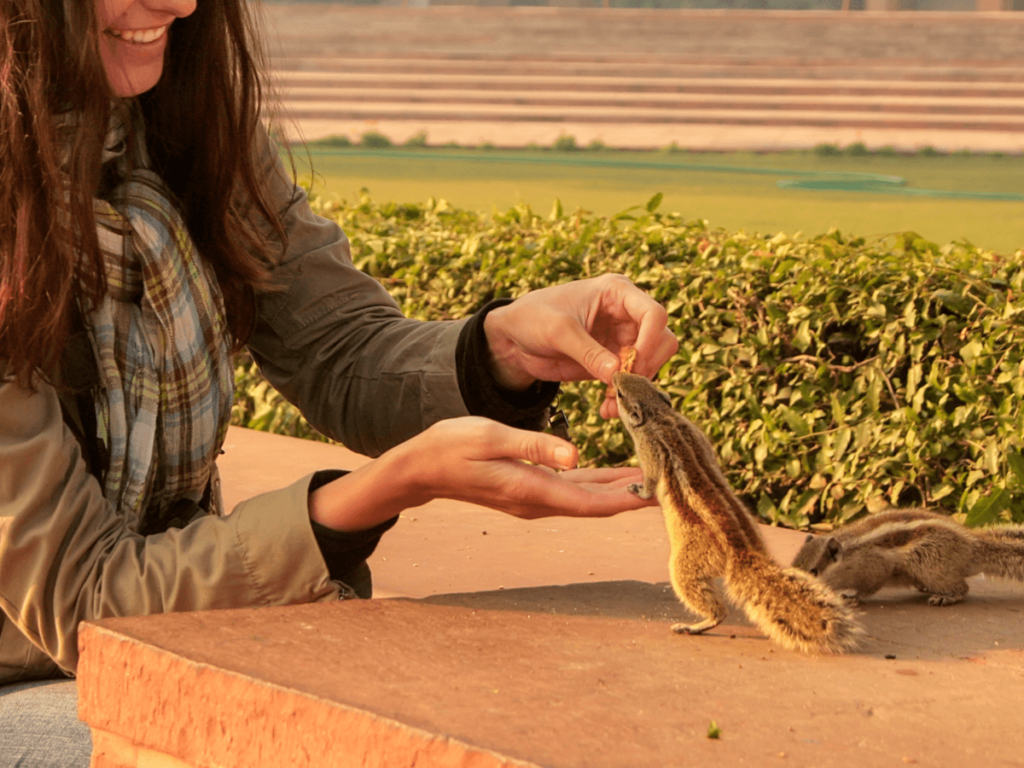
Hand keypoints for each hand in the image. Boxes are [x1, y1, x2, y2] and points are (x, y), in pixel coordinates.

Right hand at [309, 416, 655, 531]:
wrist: (420, 468)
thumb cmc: (451, 446)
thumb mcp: (491, 437)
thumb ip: (534, 446)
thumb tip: (576, 456)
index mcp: (532, 490)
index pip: (591, 502)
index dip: (628, 500)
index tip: (660, 494)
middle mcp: (538, 501)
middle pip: (597, 505)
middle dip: (634, 496)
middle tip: (673, 485)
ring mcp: (534, 498)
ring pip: (588, 499)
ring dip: (620, 491)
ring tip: (655, 477)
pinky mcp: (530, 489)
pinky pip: (574, 490)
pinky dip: (599, 484)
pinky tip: (616, 476)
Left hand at [483, 274, 677, 417]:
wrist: (513, 338)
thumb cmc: (532, 318)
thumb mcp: (558, 331)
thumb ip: (588, 352)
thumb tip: (617, 376)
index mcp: (616, 292)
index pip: (654, 314)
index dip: (651, 340)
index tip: (632, 365)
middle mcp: (625, 314)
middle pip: (662, 340)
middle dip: (645, 367)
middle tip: (621, 386)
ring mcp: (621, 339)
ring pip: (650, 365)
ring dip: (635, 387)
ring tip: (611, 405)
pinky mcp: (612, 362)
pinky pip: (631, 381)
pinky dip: (624, 397)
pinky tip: (607, 409)